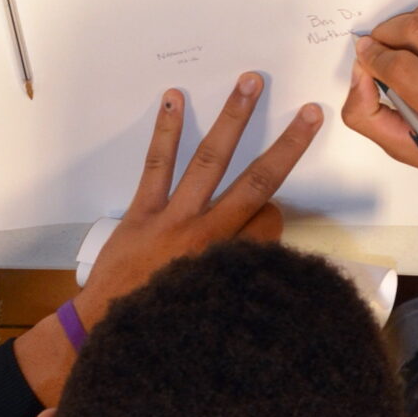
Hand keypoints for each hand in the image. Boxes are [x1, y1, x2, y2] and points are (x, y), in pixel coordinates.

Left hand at [78, 75, 325, 322]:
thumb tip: (255, 241)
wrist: (108, 333)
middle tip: (309, 114)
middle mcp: (207, 233)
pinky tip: (175, 100)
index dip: (273, 217)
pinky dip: (166, 131)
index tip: (265, 221)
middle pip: (257, 182)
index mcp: (230, 259)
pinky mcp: (142, 211)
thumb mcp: (214, 307)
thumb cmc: (163, 323)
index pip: (270, 221)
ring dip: (233, 119)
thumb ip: (236, 271)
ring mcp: (174, 218)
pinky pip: (157, 164)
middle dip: (287, 147)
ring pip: (209, 161)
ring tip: (249, 83)